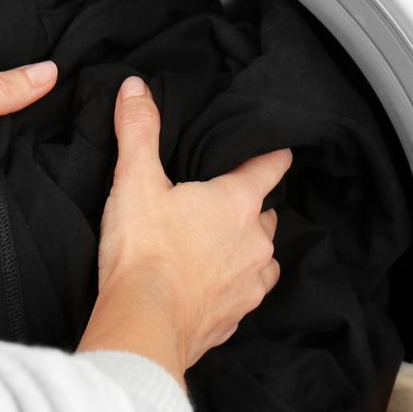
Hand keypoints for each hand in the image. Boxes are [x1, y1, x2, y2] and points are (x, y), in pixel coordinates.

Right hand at [77, 76, 289, 387]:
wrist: (143, 323)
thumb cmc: (143, 251)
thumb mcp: (134, 180)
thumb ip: (138, 130)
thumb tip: (136, 88)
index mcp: (237, 202)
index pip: (268, 168)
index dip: (271, 157)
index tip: (278, 152)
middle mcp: (254, 242)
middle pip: (266, 216)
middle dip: (250, 209)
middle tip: (221, 206)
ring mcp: (250, 283)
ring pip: (263, 259)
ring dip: (246, 252)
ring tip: (218, 249)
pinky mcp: (235, 317)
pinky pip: (245, 296)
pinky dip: (233, 289)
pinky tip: (212, 289)